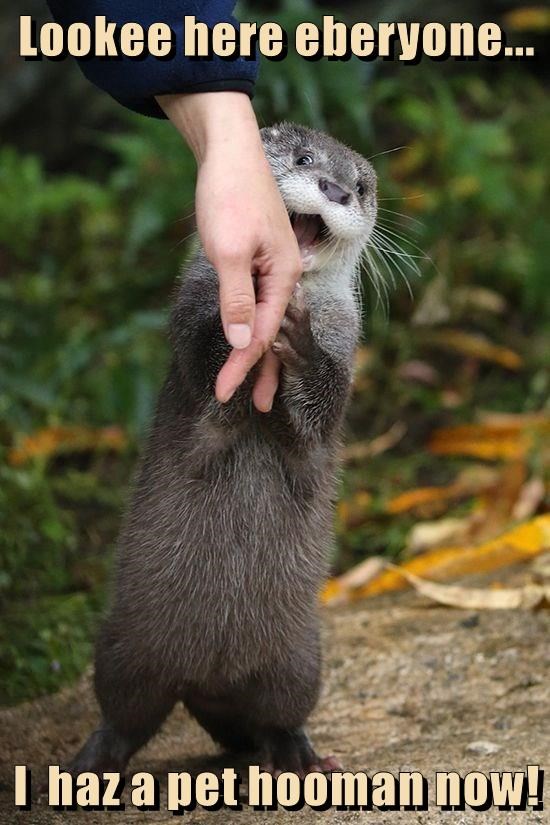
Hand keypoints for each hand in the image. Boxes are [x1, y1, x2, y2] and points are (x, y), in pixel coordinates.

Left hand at [156, 92, 301, 410]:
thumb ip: (237, 300)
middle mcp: (285, 275)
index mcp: (284, 276)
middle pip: (274, 333)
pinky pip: (260, 302)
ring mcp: (274, 267)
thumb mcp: (228, 251)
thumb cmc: (229, 195)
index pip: (264, 334)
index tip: (224, 395)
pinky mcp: (260, 258)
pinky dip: (253, 326)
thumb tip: (246, 344)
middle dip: (261, 370)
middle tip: (256, 407)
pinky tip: (250, 336)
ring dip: (259, 353)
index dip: (242, 366)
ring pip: (268, 320)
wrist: (228, 149)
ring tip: (256, 386)